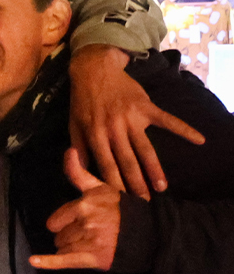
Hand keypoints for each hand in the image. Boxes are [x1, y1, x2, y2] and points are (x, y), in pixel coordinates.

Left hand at [29, 148, 123, 271]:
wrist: (152, 235)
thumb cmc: (124, 211)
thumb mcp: (103, 188)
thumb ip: (80, 173)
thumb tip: (69, 150)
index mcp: (87, 202)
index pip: (57, 218)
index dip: (63, 222)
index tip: (72, 223)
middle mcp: (87, 219)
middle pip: (58, 233)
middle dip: (68, 235)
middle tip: (88, 234)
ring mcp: (89, 239)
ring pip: (62, 247)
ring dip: (71, 248)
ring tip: (92, 244)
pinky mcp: (93, 257)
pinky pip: (64, 260)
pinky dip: (48, 262)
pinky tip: (34, 261)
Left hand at [68, 45, 203, 198]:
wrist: (94, 70)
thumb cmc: (82, 101)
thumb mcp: (74, 125)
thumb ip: (78, 148)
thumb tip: (80, 170)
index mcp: (95, 135)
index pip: (106, 165)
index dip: (114, 184)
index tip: (120, 200)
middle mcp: (114, 129)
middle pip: (127, 161)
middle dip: (135, 183)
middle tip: (144, 202)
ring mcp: (132, 118)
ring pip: (145, 148)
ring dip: (154, 168)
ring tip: (162, 186)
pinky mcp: (146, 107)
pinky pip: (168, 120)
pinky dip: (184, 129)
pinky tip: (199, 139)